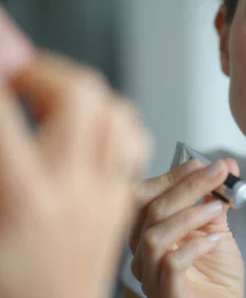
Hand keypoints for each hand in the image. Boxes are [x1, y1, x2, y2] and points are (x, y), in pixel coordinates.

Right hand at [0, 53, 151, 297]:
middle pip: (81, 97)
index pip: (6, 115)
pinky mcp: (121, 200)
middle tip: (18, 73)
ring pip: (117, 112)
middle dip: (46, 70)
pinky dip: (112, 120)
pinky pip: (132, 141)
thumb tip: (1, 127)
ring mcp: (105, 193)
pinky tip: (90, 126)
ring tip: (53, 94)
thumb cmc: (11, 282)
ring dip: (84, 92)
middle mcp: (73, 188)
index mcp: (25, 198)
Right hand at [129, 158, 243, 297]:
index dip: (169, 176)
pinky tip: (215, 240)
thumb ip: (217, 198)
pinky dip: (195, 246)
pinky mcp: (167, 295)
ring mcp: (151, 276)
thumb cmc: (217, 276)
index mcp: (149, 232)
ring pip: (154, 236)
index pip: (143, 197)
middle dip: (185, 186)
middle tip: (217, 173)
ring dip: (190, 215)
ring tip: (217, 208)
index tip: (198, 163)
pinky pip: (170, 264)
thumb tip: (225, 166)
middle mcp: (143, 254)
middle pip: (149, 210)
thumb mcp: (217, 229)